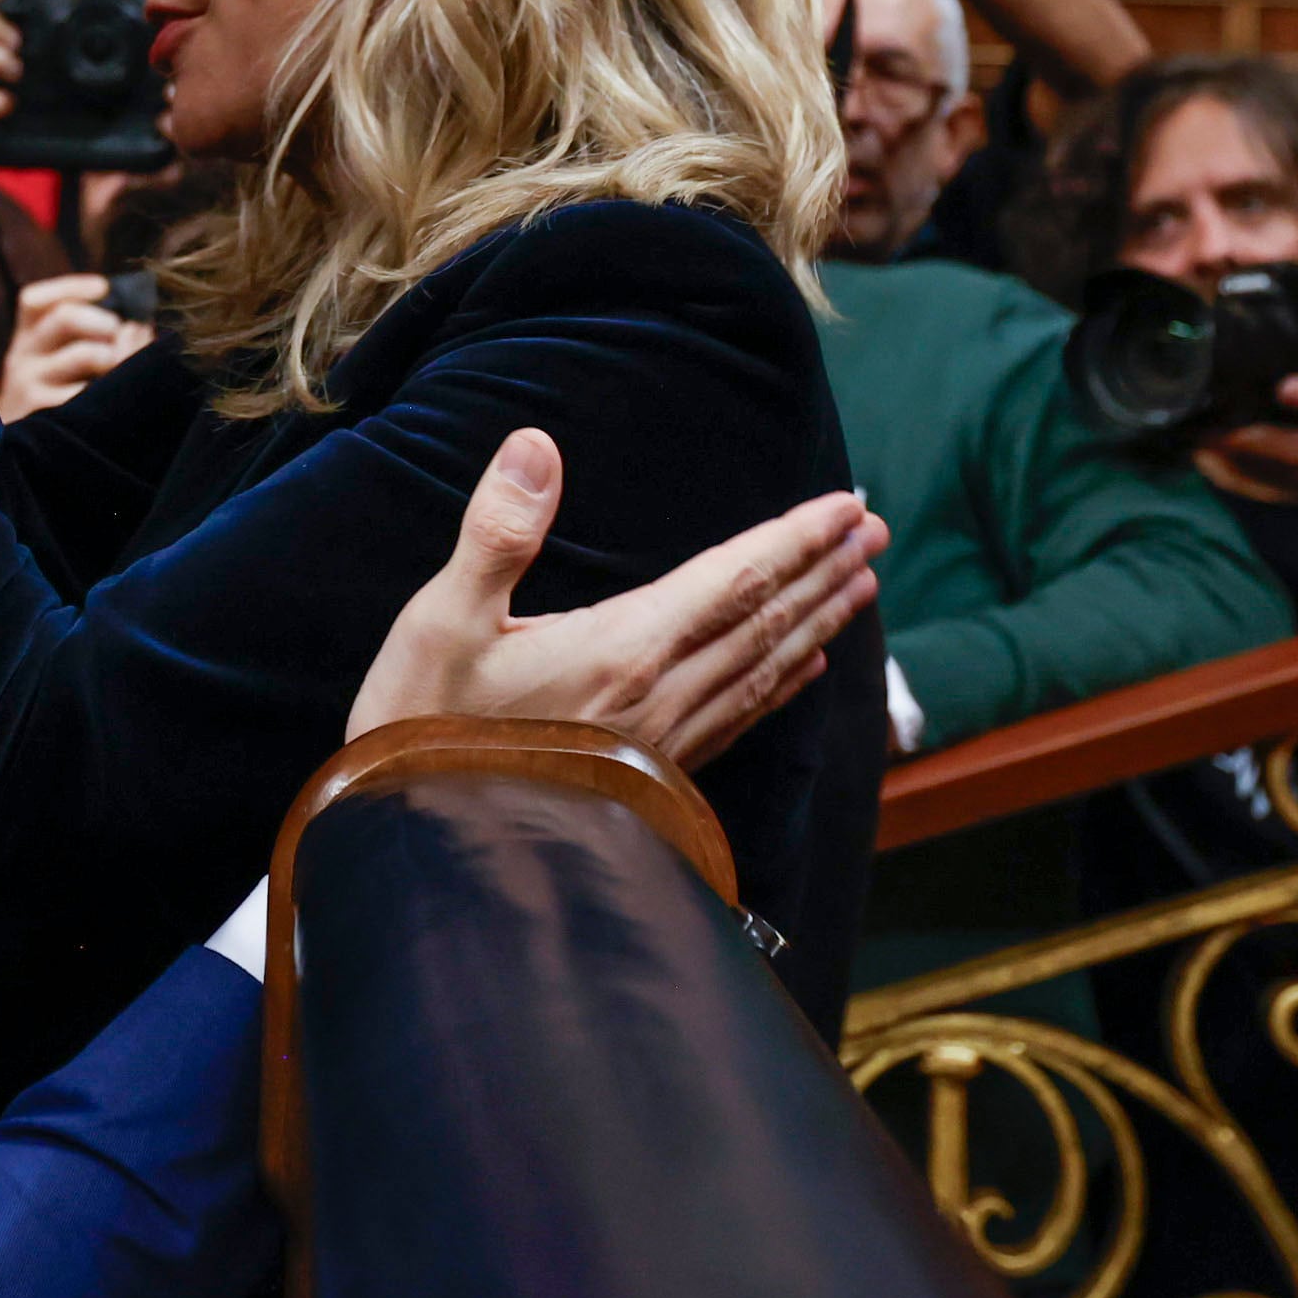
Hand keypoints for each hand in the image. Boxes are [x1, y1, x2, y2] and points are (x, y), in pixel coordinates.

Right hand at [0, 273, 153, 421]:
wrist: (11, 457)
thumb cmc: (51, 401)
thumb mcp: (54, 366)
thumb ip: (89, 341)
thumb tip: (138, 328)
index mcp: (27, 338)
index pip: (35, 300)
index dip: (71, 287)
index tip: (104, 288)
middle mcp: (22, 356)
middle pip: (64, 316)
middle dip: (103, 320)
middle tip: (121, 333)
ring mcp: (27, 384)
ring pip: (84, 353)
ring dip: (115, 357)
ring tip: (120, 371)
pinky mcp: (40, 412)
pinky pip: (87, 394)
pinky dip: (110, 393)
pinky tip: (113, 401)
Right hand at [347, 429, 884, 765]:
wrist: (422, 851)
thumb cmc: (422, 728)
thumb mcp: (441, 621)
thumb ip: (497, 533)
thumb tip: (537, 446)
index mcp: (620, 650)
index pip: (733, 581)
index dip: (794, 539)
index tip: (847, 504)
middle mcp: (659, 697)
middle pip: (765, 623)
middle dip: (824, 571)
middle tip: (875, 529)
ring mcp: (661, 744)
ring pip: (763, 672)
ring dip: (817, 623)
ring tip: (861, 585)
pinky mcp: (650, 778)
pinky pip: (738, 721)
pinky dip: (780, 687)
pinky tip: (804, 670)